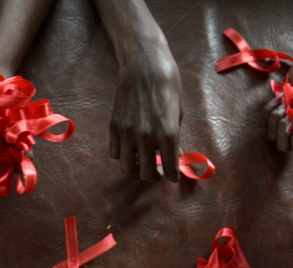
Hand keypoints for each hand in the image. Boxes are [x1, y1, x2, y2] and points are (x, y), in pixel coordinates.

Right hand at [109, 42, 182, 181]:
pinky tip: (130, 146)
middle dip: (154, 175)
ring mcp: (128, 133)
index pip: (171, 171)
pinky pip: (115, 153)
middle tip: (157, 168)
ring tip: (142, 159)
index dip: (172, 176)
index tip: (172, 175)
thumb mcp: (178, 113)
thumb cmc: (168, 86)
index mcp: (168, 135)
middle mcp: (147, 138)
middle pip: (146, 175)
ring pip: (128, 168)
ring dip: (136, 167)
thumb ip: (176, 139)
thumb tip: (177, 156)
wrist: (144, 65)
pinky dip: (123, 154)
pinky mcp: (114, 127)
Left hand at [265, 51, 292, 159]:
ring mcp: (289, 122)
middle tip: (291, 111)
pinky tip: (279, 98)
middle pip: (283, 146)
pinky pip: (267, 117)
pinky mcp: (279, 110)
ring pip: (273, 134)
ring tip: (287, 101)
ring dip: (277, 116)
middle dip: (283, 128)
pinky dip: (271, 106)